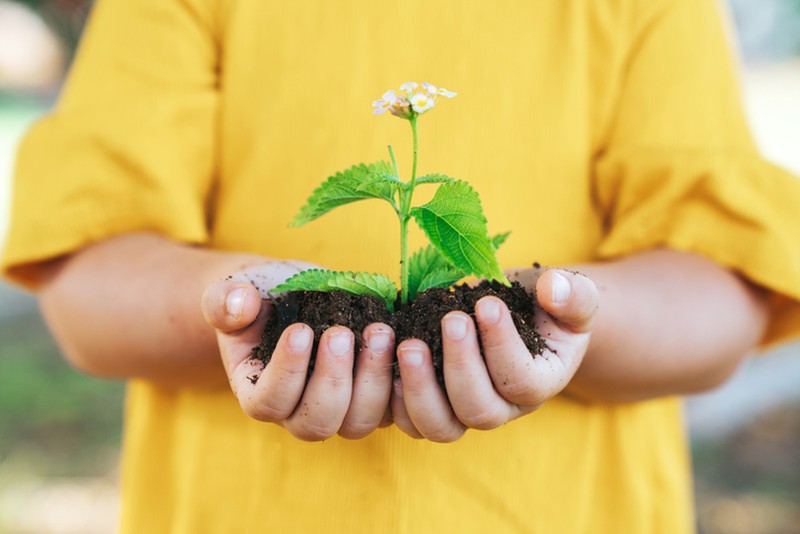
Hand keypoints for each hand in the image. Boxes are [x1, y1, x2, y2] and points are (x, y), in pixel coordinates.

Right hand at [202, 261, 395, 440]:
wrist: (296, 293)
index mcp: (258, 393)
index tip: (301, 330)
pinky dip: (402, 383)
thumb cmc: (260, 297)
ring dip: (372, 380)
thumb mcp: (234, 292)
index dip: (287, 373)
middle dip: (333, 380)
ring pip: (358, 423)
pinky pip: (393, 410)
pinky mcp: (373, 398)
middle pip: (317, 423)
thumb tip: (238, 303)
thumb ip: (226, 301)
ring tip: (378, 332)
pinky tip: (404, 343)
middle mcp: (298, 412)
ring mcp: (340, 409)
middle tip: (342, 333)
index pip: (269, 404)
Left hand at [391, 268, 597, 441]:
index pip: (522, 382)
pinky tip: (388, 356)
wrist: (520, 314)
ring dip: (420, 389)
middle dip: (461, 367)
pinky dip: (394, 396)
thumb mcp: (574, 295)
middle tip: (451, 320)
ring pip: (440, 427)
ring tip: (409, 345)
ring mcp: (465, 410)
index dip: (502, 346)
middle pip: (479, 412)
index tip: (486, 304)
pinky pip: (409, 420)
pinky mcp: (434, 404)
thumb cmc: (547, 305)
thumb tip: (553, 288)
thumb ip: (574, 294)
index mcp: (541, 383)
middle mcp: (504, 407)